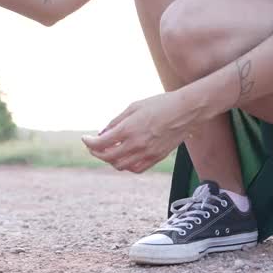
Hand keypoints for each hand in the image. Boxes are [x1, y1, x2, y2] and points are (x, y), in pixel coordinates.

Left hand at [81, 91, 196, 172]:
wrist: (186, 111)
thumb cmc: (160, 104)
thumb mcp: (133, 107)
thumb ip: (116, 122)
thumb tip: (102, 134)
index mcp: (128, 129)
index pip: (101, 143)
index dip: (89, 142)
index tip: (85, 138)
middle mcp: (136, 144)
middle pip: (108, 157)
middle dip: (97, 152)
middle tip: (94, 146)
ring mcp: (147, 153)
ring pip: (120, 166)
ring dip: (110, 160)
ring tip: (108, 151)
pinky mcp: (156, 157)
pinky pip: (136, 168)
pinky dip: (126, 165)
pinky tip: (124, 157)